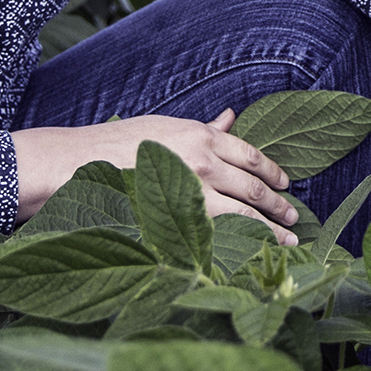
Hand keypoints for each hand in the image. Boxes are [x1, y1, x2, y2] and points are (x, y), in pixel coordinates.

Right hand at [10, 108, 300, 242]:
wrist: (75, 165)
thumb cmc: (116, 145)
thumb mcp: (165, 127)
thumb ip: (202, 128)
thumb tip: (231, 118)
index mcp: (201, 136)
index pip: (251, 154)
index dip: (273, 171)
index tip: (286, 183)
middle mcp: (204, 161)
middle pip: (254, 186)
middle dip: (280, 204)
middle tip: (295, 217)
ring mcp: (193, 192)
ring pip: (246, 214)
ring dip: (272, 228)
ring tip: (289, 239)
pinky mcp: (179, 219)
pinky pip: (222, 234)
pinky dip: (245, 243)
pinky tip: (257, 252)